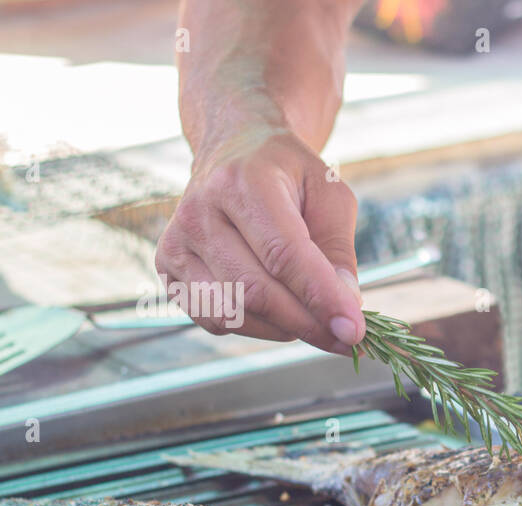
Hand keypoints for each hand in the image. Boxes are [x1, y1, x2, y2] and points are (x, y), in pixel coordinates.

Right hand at [155, 127, 363, 353]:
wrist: (232, 151)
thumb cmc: (289, 177)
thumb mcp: (329, 195)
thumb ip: (339, 251)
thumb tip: (345, 307)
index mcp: (243, 182)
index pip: (282, 254)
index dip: (320, 298)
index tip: (354, 331)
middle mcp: (199, 211)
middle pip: (255, 291)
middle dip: (307, 323)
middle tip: (345, 337)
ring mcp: (177, 242)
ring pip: (234, 313)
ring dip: (283, 328)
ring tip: (313, 315)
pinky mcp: (168, 269)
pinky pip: (215, 320)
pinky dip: (256, 327)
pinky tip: (278, 310)